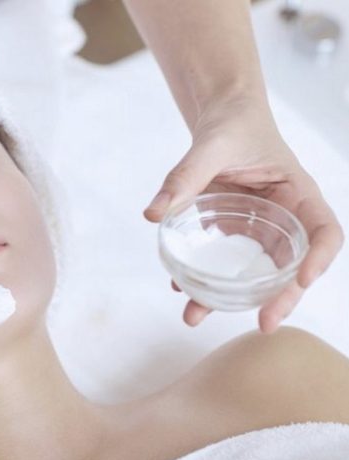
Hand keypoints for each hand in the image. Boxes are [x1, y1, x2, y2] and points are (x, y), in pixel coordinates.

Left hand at [145, 97, 343, 332]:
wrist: (221, 116)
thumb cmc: (232, 123)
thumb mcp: (212, 144)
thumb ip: (185, 175)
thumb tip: (153, 213)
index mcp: (297, 193)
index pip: (325, 231)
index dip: (320, 258)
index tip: (302, 279)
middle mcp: (283, 216)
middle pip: (292, 265)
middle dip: (280, 297)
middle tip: (263, 324)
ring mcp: (257, 227)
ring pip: (253, 272)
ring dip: (228, 298)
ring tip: (194, 316)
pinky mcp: (231, 230)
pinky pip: (223, 261)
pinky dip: (203, 278)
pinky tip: (179, 289)